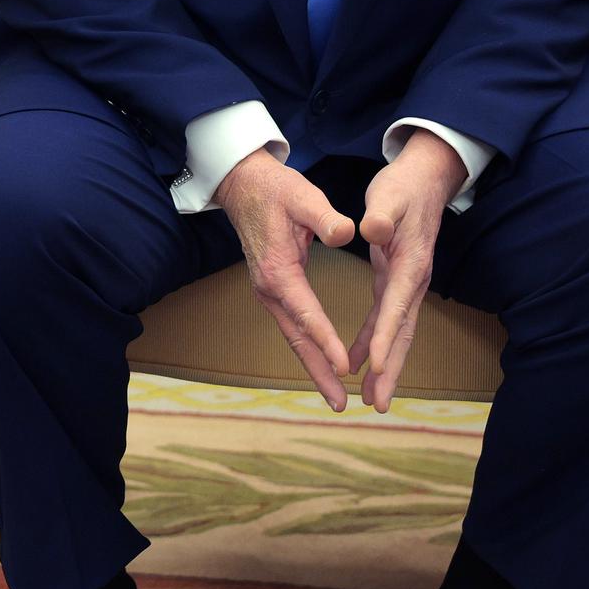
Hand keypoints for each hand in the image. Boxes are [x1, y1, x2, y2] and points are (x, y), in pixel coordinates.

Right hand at [214, 150, 356, 410]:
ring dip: (314, 365)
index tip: (346, 366)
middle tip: (341, 403)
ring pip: (293, 336)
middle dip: (319, 371)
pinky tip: (321, 361)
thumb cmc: (275, 189)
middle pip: (296, 338)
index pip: (307, 313)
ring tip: (335, 395)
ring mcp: (268, 291)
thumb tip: (346, 233)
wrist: (242, 185)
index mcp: (279, 270)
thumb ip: (325, 217)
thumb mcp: (303, 195)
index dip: (327, 340)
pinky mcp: (273, 289)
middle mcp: (270, 288)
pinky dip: (307, 347)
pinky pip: (292, 326)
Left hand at [347, 130, 467, 411]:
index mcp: (409, 263)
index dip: (386, 336)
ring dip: (386, 366)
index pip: (395, 304)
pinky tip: (361, 364)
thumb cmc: (403, 187)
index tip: (375, 365)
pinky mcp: (397, 281)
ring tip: (373, 399)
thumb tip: (375, 229)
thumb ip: (382, 214)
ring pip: (398, 333)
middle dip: (392, 369)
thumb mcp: (389, 195)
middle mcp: (413, 280)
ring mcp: (407, 284)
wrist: (424, 179)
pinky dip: (375, 342)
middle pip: (403, 332)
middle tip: (379, 403)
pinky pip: (387, 320)